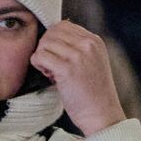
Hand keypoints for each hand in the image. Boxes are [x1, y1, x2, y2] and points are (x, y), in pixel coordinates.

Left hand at [29, 21, 125, 136]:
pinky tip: (49, 76)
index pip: (63, 25)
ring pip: (44, 43)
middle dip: (45, 47)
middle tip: (51, 64)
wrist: (102, 115)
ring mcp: (78, 56)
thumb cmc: (93, 92)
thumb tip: (50, 37)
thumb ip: (77, 47)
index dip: (53, 40)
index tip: (57, 56)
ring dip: (42, 57)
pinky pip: (40, 56)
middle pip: (52, 32)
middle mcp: (88, 45)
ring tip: (51, 72)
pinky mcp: (67, 70)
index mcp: (94, 41)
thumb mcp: (92, 62)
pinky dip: (38, 65)